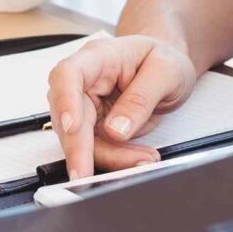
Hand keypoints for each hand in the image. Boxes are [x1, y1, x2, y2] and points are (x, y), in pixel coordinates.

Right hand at [46, 35, 199, 179]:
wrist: (167, 68)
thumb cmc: (164, 60)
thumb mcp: (167, 71)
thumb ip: (142, 98)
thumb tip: (116, 130)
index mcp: (97, 57)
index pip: (68, 74)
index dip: (65, 101)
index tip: (72, 128)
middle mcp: (84, 81)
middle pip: (67, 116)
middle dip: (80, 149)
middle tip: (89, 175)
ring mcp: (85, 105)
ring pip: (80, 140)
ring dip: (108, 157)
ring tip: (143, 161)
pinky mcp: (93, 126)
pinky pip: (96, 149)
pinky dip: (116, 160)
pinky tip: (138, 160)